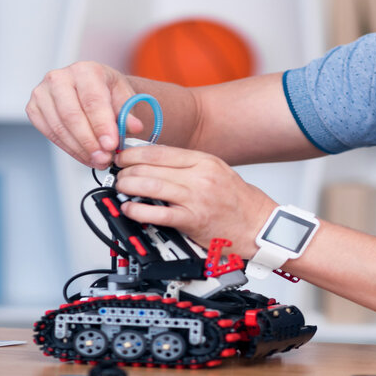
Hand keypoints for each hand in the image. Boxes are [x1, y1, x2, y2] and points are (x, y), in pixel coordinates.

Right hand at [26, 61, 143, 168]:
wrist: (93, 88)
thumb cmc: (108, 91)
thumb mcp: (124, 98)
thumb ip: (129, 113)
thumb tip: (135, 127)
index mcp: (85, 70)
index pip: (92, 100)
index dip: (101, 125)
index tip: (111, 145)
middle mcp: (60, 77)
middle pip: (72, 116)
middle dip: (90, 142)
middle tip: (104, 158)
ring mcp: (43, 92)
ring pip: (59, 127)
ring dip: (80, 149)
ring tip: (98, 160)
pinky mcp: (34, 108)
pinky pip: (49, 133)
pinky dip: (69, 148)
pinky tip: (84, 155)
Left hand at [113, 145, 276, 255]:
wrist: (258, 224)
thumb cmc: (237, 200)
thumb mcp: (215, 171)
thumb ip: (187, 166)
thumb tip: (154, 162)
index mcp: (204, 160)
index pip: (161, 151)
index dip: (135, 152)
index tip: (122, 156)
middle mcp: (200, 176)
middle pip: (152, 167)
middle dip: (127, 170)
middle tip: (118, 174)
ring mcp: (197, 198)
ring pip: (153, 186)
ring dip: (129, 186)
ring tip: (120, 188)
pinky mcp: (193, 220)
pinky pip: (159, 213)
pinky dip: (139, 210)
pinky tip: (130, 209)